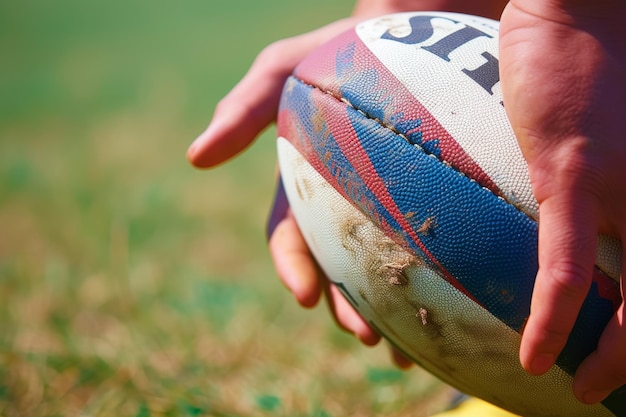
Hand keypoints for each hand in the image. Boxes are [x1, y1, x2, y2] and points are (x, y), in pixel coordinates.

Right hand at [188, 0, 506, 367]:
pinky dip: (439, 284)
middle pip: (340, 272)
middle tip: (370, 337)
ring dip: (393, 314)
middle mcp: (340, 207)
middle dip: (348, 310)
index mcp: (303, 188)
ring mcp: (383, 208)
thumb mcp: (284, 67)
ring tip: (415, 350)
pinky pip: (433, 251)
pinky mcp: (426, 203)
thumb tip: (195, 157)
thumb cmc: (338, 51)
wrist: (402, 36)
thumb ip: (243, 108)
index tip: (307, 296)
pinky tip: (462, 310)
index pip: (291, 240)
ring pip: (384, 274)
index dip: (294, 270)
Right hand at [499, 0, 625, 403]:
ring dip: (615, 360)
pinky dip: (551, 316)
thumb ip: (597, 187)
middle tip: (610, 388)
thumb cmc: (592, 67)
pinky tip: (533, 354)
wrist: (578, 5)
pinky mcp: (576, 175)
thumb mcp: (604, 136)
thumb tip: (567, 226)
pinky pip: (566, 266)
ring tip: (586, 390)